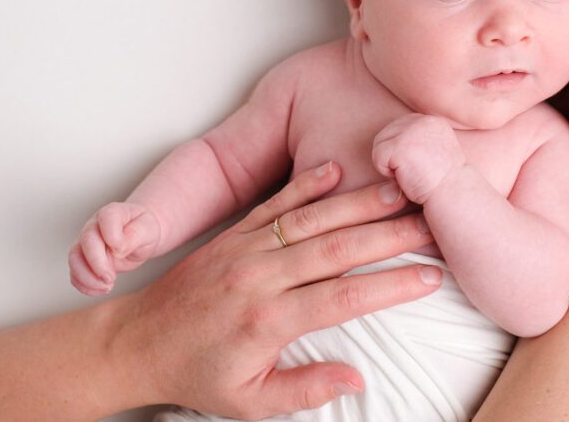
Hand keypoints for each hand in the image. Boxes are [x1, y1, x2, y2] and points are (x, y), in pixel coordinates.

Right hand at [68, 201, 161, 295]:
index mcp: (112, 213)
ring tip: (106, 287)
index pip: (106, 219)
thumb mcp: (148, 229)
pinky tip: (101, 290)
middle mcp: (94, 226)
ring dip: (87, 277)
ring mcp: (86, 243)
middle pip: (86, 241)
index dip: (112, 237)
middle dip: (97, 263)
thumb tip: (118, 248)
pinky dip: (84, 285)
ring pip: (74, 258)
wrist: (139, 236)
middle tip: (111, 278)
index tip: (122, 250)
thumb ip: (135, 234)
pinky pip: (75, 273)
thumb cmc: (143, 229)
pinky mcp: (83, 260)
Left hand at [105, 161, 440, 418]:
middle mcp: (258, 277)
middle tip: (430, 221)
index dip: (390, 286)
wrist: (138, 342)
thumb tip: (355, 377)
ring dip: (356, 203)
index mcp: (267, 321)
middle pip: (336, 249)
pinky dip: (305, 185)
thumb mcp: (250, 402)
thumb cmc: (196, 372)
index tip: (429, 276)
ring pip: (310, 220)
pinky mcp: (233, 234)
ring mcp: (245, 249)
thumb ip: (304, 389)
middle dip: (389, 234)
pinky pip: (274, 204)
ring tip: (397, 190)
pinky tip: (335, 169)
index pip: (343, 299)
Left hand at [371, 113, 465, 203]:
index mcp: (431, 121)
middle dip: (393, 158)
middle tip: (416, 173)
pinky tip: (407, 178)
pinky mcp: (400, 145)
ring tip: (413, 174)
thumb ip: (417, 141)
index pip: (398, 129)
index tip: (419, 167)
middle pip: (385, 135)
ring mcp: (411, 130)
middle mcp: (422, 120)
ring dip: (390, 166)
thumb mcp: (434, 153)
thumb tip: (389, 139)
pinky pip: (377, 157)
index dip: (401, 153)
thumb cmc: (442, 184)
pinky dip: (387, 173)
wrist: (454, 197)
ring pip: (379, 145)